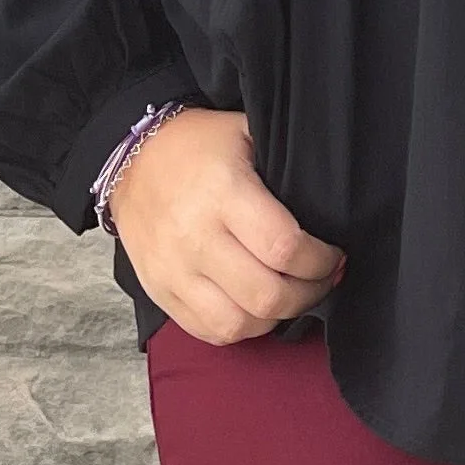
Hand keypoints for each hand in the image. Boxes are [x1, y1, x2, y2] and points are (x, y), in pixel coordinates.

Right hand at [107, 109, 344, 342]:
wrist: (130, 158)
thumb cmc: (198, 145)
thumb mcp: (246, 133)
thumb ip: (286, 166)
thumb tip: (333, 202)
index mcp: (223, 192)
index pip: (284, 248)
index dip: (321, 262)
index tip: (334, 256)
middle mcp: (196, 236)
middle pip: (267, 295)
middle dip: (309, 294)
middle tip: (321, 280)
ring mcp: (174, 270)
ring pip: (239, 324)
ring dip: (276, 317)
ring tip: (289, 295)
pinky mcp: (159, 291)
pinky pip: (209, 331)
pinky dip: (241, 328)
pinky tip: (254, 306)